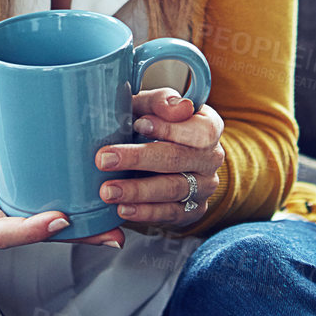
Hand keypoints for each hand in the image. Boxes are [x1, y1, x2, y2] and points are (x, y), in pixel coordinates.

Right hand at [0, 64, 125, 248]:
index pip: (1, 232)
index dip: (33, 229)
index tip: (62, 217)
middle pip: (35, 239)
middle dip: (75, 235)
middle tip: (113, 228)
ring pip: (41, 235)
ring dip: (79, 232)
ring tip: (117, 226)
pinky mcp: (4, 212)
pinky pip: (36, 222)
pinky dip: (65, 219)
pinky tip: (94, 210)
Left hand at [94, 88, 224, 228]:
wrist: (159, 156)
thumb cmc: (153, 123)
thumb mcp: (153, 105)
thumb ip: (161, 101)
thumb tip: (178, 106)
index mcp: (209, 126)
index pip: (199, 129)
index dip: (169, 127)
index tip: (138, 124)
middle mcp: (212, 158)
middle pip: (178, 159)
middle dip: (139, 159)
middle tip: (104, 160)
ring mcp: (205, 187)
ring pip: (173, 189)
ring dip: (137, 191)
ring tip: (108, 191)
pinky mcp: (193, 211)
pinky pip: (171, 214)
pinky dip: (145, 212)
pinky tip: (123, 208)